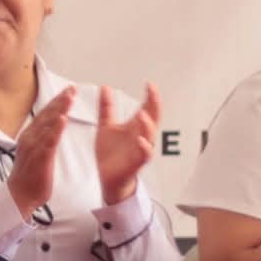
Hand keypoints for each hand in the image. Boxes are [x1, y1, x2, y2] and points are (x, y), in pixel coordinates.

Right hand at [7, 88, 75, 220]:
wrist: (19, 195)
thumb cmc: (29, 175)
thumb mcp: (35, 151)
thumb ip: (42, 138)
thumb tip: (51, 127)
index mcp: (30, 135)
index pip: (45, 114)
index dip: (57, 101)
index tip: (68, 91)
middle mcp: (30, 137)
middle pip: (47, 114)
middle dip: (60, 100)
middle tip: (72, 88)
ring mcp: (35, 147)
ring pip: (49, 124)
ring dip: (60, 109)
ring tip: (70, 97)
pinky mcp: (41, 157)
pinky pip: (49, 141)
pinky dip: (56, 129)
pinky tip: (63, 119)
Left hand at [95, 82, 161, 205]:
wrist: (108, 177)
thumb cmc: (111, 153)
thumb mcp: (106, 126)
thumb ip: (107, 107)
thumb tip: (105, 88)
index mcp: (135, 126)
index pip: (147, 108)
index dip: (150, 96)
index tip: (149, 84)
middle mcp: (141, 136)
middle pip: (153, 118)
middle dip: (155, 105)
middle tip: (153, 92)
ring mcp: (140, 149)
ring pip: (150, 136)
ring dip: (148, 125)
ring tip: (143, 114)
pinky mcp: (136, 162)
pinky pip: (145, 155)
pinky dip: (144, 147)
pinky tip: (141, 140)